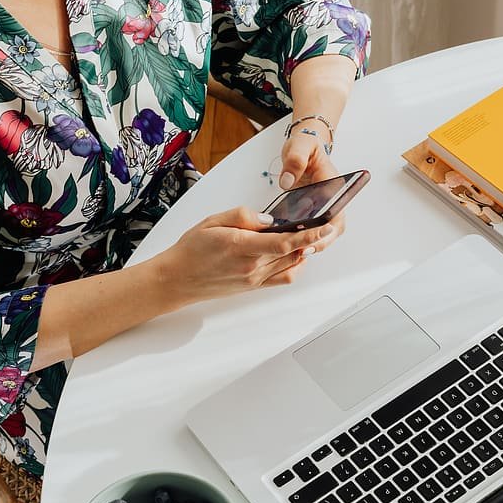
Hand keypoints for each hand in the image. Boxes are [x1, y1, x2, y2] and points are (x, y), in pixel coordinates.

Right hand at [155, 207, 334, 304]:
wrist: (177, 279)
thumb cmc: (191, 249)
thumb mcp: (213, 221)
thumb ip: (243, 216)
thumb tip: (268, 219)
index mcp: (242, 247)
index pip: (285, 241)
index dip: (309, 234)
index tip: (325, 226)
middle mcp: (252, 267)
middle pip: (292, 253)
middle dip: (311, 239)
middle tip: (324, 226)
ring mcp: (254, 279)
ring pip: (290, 264)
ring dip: (302, 251)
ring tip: (309, 237)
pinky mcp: (253, 286)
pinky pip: (282, 279)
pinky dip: (292, 266)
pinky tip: (293, 254)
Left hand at [280, 132, 343, 252]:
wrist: (304, 147)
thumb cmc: (305, 145)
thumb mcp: (299, 146)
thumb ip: (294, 160)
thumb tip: (287, 182)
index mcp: (333, 183)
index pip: (336, 209)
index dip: (328, 226)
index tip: (316, 234)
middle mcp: (332, 197)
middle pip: (334, 226)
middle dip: (322, 240)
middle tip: (304, 251)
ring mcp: (324, 206)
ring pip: (325, 231)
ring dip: (314, 243)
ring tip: (296, 252)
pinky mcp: (313, 211)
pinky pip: (313, 228)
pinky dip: (305, 238)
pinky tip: (290, 244)